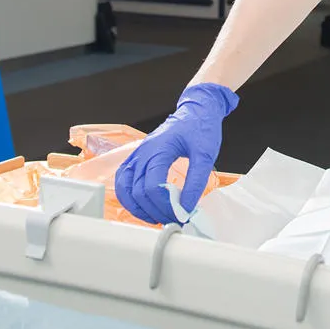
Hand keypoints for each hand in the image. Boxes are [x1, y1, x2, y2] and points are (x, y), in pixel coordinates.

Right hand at [114, 83, 238, 224]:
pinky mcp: (139, 157)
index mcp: (159, 149)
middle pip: (137, 191)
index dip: (163, 206)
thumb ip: (196, 182)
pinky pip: (124, 180)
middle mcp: (144, 152)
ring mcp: (138, 154)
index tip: (180, 215)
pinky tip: (143, 205)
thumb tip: (187, 207)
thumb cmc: (201, 127)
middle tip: (173, 219)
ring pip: (125, 188)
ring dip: (138, 207)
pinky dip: (129, 196)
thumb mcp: (206, 154)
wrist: (198, 110)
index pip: (151, 186)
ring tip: (158, 216)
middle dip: (155, 210)